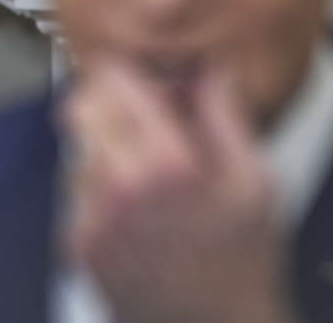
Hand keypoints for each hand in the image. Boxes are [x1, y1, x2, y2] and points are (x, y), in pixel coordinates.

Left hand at [63, 62, 295, 322]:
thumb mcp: (256, 181)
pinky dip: (99, 186)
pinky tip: (136, 209)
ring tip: (146, 172)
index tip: (144, 76)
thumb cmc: (242, 265)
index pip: (114, 80)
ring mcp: (93, 216)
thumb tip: (205, 68)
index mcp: (168, 163)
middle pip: (81, 105)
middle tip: (138, 115)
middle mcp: (121, 186)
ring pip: (77, 146)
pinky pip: (76, 188)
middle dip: (108, 103)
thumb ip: (224, 114)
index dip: (129, 71)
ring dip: (103, 144)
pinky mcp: (79, 242)